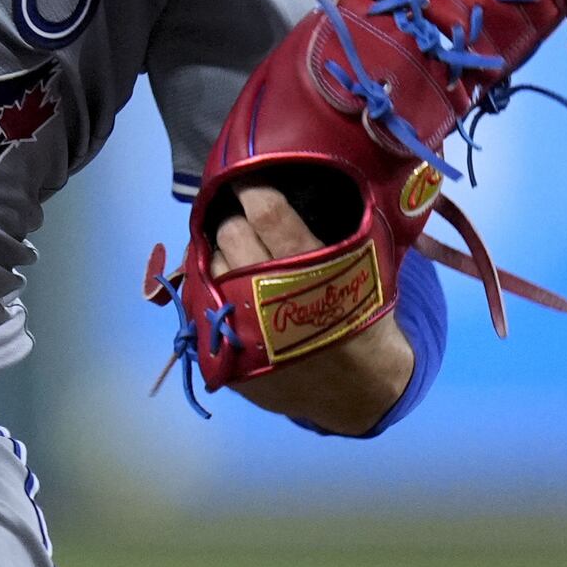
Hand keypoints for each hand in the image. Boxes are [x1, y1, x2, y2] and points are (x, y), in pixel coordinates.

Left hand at [210, 180, 413, 435]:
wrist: (364, 391)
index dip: (251, 186)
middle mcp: (269, 300)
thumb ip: (338, 229)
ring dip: (217, 254)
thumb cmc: (364, 318)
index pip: (266, 213)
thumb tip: (299, 182)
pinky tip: (222, 285)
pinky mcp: (229, 359)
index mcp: (310, 272)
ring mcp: (244, 333)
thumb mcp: (366, 269)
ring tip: (232, 253)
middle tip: (242, 218)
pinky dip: (208, 290)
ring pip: (207, 269)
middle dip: (233, 220)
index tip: (245, 175)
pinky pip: (200, 308)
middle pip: (229, 236)